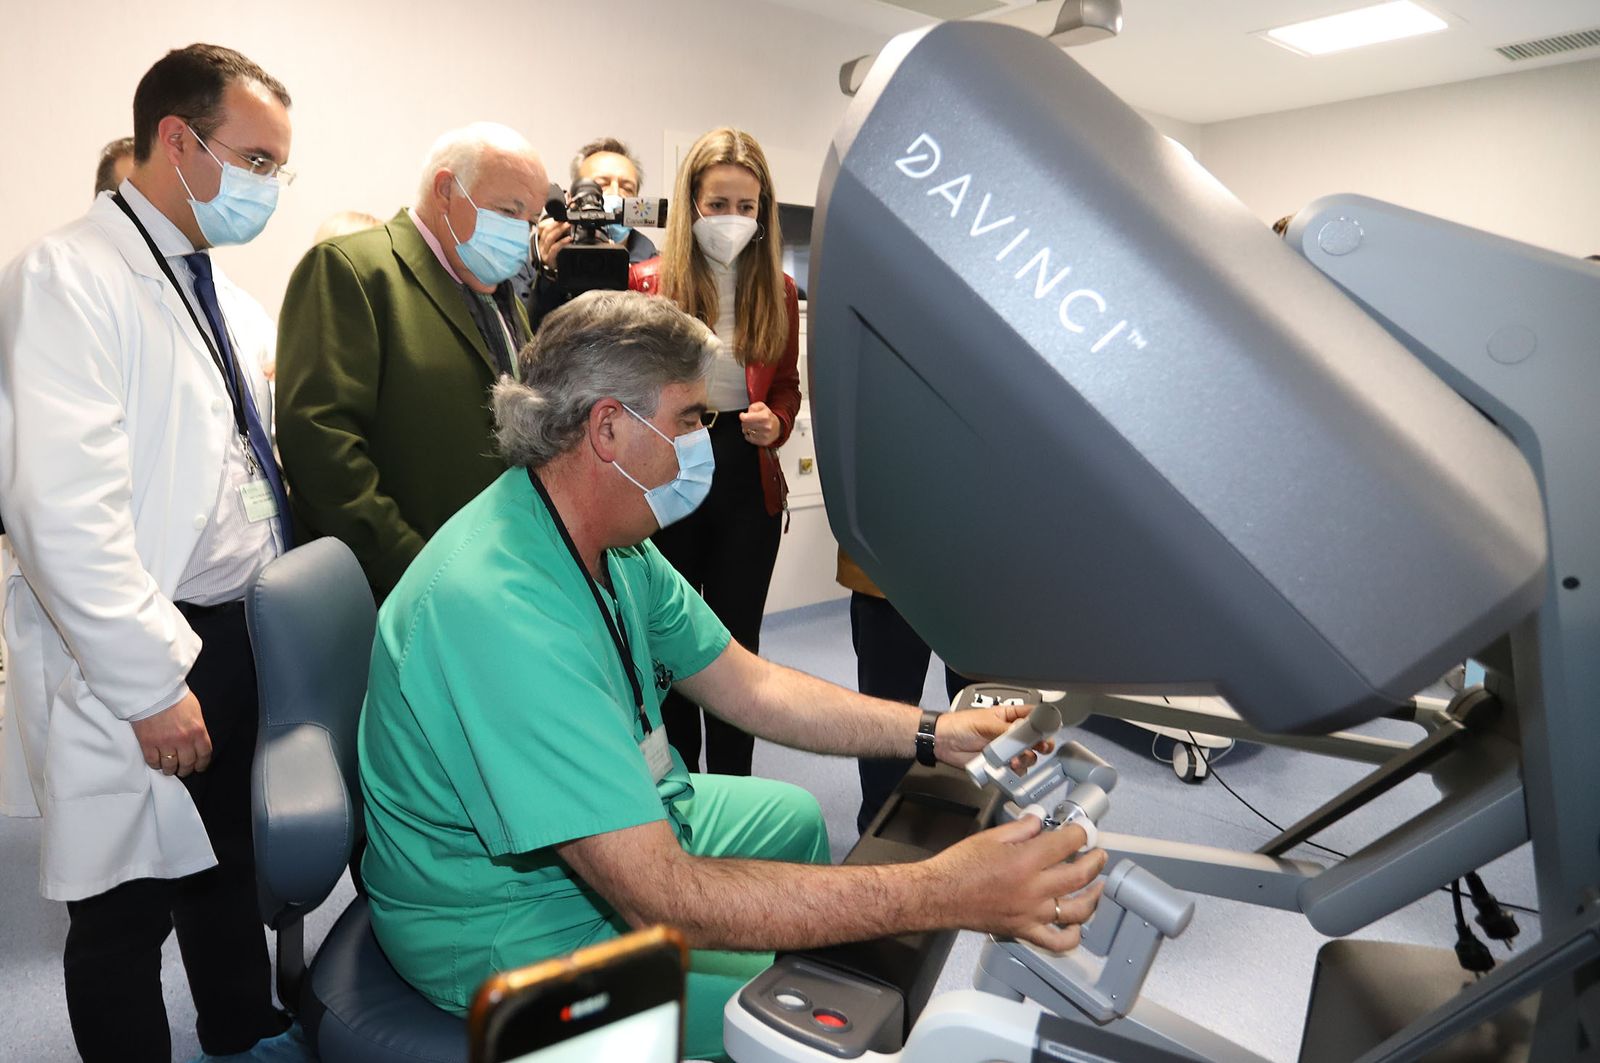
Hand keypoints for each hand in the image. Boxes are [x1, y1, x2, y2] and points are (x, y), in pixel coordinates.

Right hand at [130, 692, 211, 777]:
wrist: (153, 690)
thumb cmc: (174, 697)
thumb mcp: (195, 710)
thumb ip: (197, 727)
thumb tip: (197, 739)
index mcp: (198, 730)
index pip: (204, 755)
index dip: (202, 764)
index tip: (199, 767)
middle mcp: (183, 740)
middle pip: (188, 764)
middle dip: (186, 770)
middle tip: (183, 770)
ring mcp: (165, 743)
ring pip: (170, 766)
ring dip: (170, 770)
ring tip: (169, 769)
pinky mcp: (148, 744)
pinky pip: (153, 762)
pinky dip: (155, 764)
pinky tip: (157, 762)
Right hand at [535, 217, 572, 274]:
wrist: (556, 272)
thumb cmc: (556, 257)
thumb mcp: (556, 243)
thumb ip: (557, 234)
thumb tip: (562, 223)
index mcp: (541, 239)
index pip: (541, 227)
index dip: (550, 221)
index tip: (560, 217)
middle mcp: (541, 244)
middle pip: (546, 231)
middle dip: (557, 224)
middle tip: (566, 221)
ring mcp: (544, 252)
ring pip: (549, 238)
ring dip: (560, 230)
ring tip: (568, 226)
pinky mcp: (549, 259)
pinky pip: (554, 248)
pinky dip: (562, 242)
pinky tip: (569, 239)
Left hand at [739, 402, 779, 446]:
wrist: (777, 428)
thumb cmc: (767, 417)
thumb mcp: (762, 406)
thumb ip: (753, 407)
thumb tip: (746, 414)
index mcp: (765, 417)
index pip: (745, 418)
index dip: (742, 416)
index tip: (743, 415)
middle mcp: (766, 427)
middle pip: (744, 425)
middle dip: (745, 422)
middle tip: (750, 420)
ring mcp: (764, 435)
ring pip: (746, 432)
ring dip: (747, 429)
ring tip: (753, 426)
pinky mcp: (762, 442)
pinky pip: (748, 438)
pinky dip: (749, 435)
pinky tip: (755, 432)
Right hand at [931, 817, 1106, 951]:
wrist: (939, 895)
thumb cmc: (959, 866)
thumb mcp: (991, 836)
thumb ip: (1022, 828)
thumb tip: (1040, 821)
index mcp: (1025, 861)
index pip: (1067, 844)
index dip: (1080, 834)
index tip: (1082, 831)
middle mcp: (1032, 890)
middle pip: (1080, 876)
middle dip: (1095, 861)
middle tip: (1098, 854)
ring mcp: (1031, 914)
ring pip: (1077, 910)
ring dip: (1094, 896)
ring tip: (1097, 885)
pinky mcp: (1024, 931)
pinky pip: (1057, 941)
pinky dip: (1073, 935)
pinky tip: (1077, 924)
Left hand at [934, 702, 1053, 769]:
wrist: (943, 743)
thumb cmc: (960, 725)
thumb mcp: (986, 723)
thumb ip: (1007, 730)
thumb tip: (1025, 733)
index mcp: (1008, 716)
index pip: (1031, 716)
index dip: (1042, 722)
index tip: (1048, 728)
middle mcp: (1010, 733)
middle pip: (1034, 738)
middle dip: (1041, 743)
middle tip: (1042, 746)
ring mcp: (1006, 749)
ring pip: (1027, 755)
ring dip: (1026, 758)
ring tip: (1017, 758)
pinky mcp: (1000, 764)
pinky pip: (1015, 769)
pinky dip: (1016, 770)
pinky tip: (1010, 767)